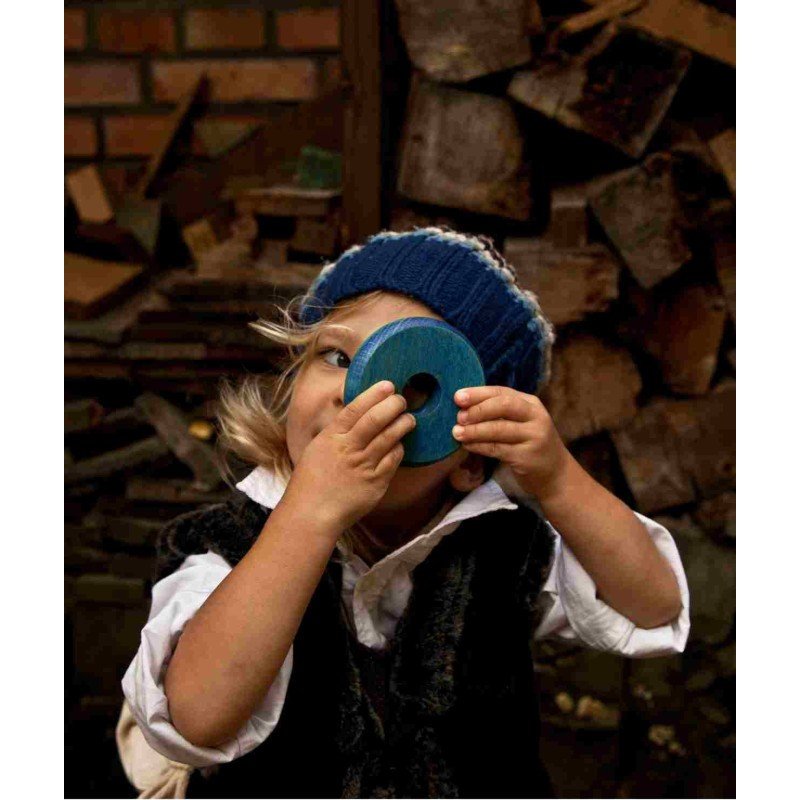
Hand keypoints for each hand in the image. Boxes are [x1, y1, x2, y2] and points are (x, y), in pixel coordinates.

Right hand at [283, 380, 416, 532]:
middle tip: (401, 400)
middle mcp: (349, 449)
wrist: (311, 514)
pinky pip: (394, 460)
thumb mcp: (318, 448)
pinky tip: (400, 443)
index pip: (356, 408)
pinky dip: (399, 448)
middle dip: (393, 405)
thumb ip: (337, 431)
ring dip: (403, 424)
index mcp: (331, 437)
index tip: (388, 385)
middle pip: (376, 419)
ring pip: (390, 437)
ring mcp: (364, 466)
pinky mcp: (376, 482)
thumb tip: (356, 413)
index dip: (374, 394)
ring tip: (408, 418)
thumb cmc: (311, 481)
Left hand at [452, 386, 571, 501]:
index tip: (457, 397)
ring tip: (456, 432)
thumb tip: (463, 407)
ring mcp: (534, 437)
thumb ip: (499, 413)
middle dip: (478, 409)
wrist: (555, 474)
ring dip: (474, 430)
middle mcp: (536, 417)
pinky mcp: (527, 457)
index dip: (478, 393)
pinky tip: (466, 445)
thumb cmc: (529, 444)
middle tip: (458, 416)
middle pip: (503, 406)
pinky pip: (498, 449)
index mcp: (531, 404)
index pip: (502, 392)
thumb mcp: (521, 423)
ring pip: (499, 429)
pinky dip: (479, 446)